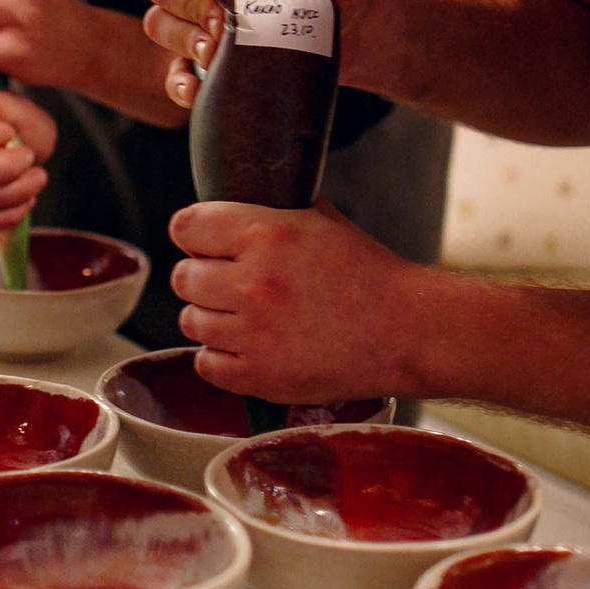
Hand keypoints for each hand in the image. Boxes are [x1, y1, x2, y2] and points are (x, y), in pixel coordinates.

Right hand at [0, 85, 56, 232]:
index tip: (10, 132)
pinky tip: (25, 203)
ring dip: (15, 192)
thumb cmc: (16, 123)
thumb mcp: (17, 107)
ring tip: (36, 179)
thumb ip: (0, 103)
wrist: (16, 147)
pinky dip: (7, 216)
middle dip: (7, 166)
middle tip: (30, 158)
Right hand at [145, 0, 378, 108]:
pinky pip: (173, 71)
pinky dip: (178, 80)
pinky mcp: (212, 61)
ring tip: (218, 52)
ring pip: (159, 24)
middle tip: (228, 23)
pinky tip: (198, 87)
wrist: (366, 30)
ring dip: (182, 40)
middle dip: (190, 6)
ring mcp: (205, 21)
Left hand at [169, 201, 422, 402]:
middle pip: (183, 277)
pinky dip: (220, 357)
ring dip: (211, 318)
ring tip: (244, 318)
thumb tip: (226, 212)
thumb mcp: (320, 222)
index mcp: (267, 233)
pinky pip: (205, 363)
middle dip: (203, 278)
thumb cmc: (367, 274)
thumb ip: (269, 214)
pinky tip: (248, 346)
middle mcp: (254, 282)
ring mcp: (254, 333)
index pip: (186, 227)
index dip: (194, 235)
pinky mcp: (259, 376)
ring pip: (189, 320)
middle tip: (232, 285)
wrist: (406, 331)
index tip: (206, 245)